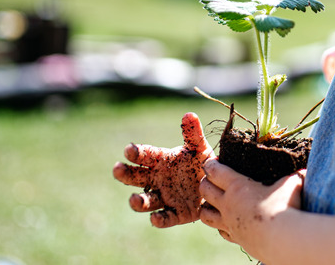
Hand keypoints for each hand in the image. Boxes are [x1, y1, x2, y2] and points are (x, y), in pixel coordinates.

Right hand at [113, 112, 214, 227]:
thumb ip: (193, 134)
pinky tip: (155, 218)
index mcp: (161, 161)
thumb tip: (189, 115)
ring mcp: (165, 197)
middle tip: (117, 169)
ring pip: (146, 201)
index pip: (145, 155)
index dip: (136, 152)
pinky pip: (165, 218)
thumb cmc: (202, 163)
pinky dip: (159, 219)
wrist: (217, 185)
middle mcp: (158, 179)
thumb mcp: (200, 148)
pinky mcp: (176, 214)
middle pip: (136, 178)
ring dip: (138, 201)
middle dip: (125, 174)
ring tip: (134, 199)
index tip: (129, 150)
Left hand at [199, 159, 304, 258]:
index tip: (212, 162)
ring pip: (205, 214)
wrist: (283, 240)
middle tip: (212, 179)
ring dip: (206, 206)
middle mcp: (228, 204)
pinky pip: (221, 231)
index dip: (211, 164)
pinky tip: (228, 223)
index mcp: (238, 186)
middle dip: (205, 182)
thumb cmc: (286, 207)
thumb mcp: (292, 184)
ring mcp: (230, 224)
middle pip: (204, 190)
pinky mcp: (236, 239)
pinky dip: (220, 226)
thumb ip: (294, 176)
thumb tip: (304, 171)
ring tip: (213, 203)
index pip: (215, 171)